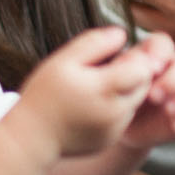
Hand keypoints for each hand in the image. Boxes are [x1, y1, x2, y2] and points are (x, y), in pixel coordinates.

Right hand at [16, 26, 154, 157]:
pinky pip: (123, 119)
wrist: (30, 139)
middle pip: (144, 86)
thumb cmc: (44, 94)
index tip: (115, 57)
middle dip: (132, 74)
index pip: (143, 69)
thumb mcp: (63, 61)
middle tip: (107, 70)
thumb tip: (121, 34)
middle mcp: (114, 113)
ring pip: (135, 103)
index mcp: (103, 90)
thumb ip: (94, 43)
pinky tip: (90, 106)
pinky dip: (114, 109)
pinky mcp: (109, 140)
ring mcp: (113, 130)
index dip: (134, 59)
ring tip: (96, 88)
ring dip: (124, 92)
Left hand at [119, 33, 174, 148]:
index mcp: (152, 55)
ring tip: (170, 111)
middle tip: (155, 96)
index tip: (151, 68)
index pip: (164, 43)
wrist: (118, 129)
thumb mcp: (112, 83)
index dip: (161, 53)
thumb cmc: (114, 98)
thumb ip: (123, 71)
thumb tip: (135, 64)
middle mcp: (174, 69)